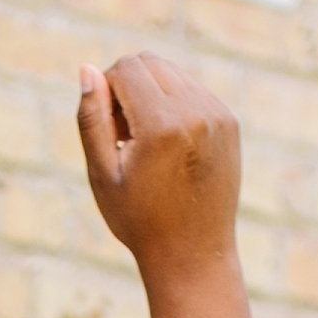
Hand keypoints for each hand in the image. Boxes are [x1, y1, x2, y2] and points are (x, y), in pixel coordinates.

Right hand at [75, 46, 239, 283]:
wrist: (193, 254)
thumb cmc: (139, 220)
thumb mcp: (103, 173)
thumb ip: (91, 118)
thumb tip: (87, 68)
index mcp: (162, 125)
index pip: (127, 68)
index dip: (106, 90)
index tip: (107, 128)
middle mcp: (195, 112)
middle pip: (150, 63)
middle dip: (128, 87)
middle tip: (123, 134)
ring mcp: (218, 116)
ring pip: (172, 74)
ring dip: (151, 95)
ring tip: (146, 143)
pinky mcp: (229, 122)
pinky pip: (193, 91)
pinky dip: (174, 106)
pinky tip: (168, 147)